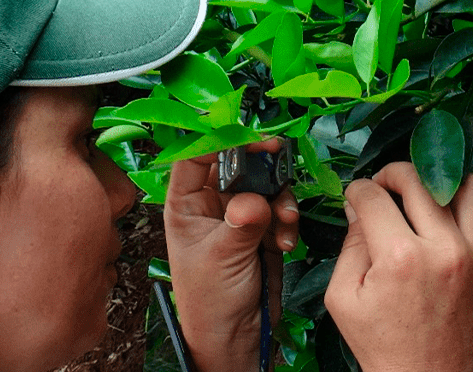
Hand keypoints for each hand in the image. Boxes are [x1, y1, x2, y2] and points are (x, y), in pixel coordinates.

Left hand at [164, 139, 299, 371]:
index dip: (216, 140)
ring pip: (264, 182)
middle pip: (235, 162)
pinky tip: (284, 242)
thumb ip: (241, 222)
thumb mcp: (221, 258)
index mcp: (184, 205)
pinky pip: (281, 207)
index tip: (244, 135)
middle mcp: (210, 205)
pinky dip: (288, 219)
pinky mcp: (264, 228)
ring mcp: (239, 215)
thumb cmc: (210, 302)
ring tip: (283, 220)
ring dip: (279, 196)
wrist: (236, 337)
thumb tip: (255, 199)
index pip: (193, 157)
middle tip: (276, 153)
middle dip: (258, 161)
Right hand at [325, 163, 472, 371]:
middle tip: (387, 187)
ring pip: (471, 186)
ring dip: (444, 185)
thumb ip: (350, 245)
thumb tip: (358, 205)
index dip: (358, 190)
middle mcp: (445, 251)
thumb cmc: (381, 344)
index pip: (374, 196)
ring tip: (430, 200)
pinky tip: (460, 223)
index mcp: (400, 258)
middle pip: (420, 180)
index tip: (357, 196)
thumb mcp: (343, 298)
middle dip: (394, 175)